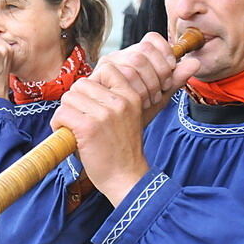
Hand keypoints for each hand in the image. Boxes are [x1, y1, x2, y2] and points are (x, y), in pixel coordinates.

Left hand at [51, 33, 197, 205]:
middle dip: (76, 101)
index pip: (107, 67)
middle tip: (80, 118)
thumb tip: (183, 66)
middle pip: (81, 83)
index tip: (94, 103)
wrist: (126, 178)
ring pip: (69, 97)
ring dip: (66, 113)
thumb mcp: (137, 116)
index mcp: (132, 95)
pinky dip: (59, 124)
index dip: (94, 84)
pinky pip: (63, 113)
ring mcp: (104, 113)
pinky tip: (70, 135)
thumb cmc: (125, 149)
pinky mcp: (89, 127)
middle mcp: (120, 101)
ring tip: (75, 128)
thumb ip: (130, 94)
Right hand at [91, 33, 198, 125]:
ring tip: (147, 102)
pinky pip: (119, 76)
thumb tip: (195, 63)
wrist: (115, 140)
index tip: (169, 76)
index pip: (151, 40)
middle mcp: (115, 58)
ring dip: (147, 86)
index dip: (165, 54)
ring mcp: (103, 69)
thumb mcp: (159, 98)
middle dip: (158, 75)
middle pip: (144, 52)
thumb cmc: (133, 118)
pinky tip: (135, 104)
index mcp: (131, 57)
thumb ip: (175, 80)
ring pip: (132, 64)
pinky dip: (134, 92)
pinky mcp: (93, 80)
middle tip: (158, 94)